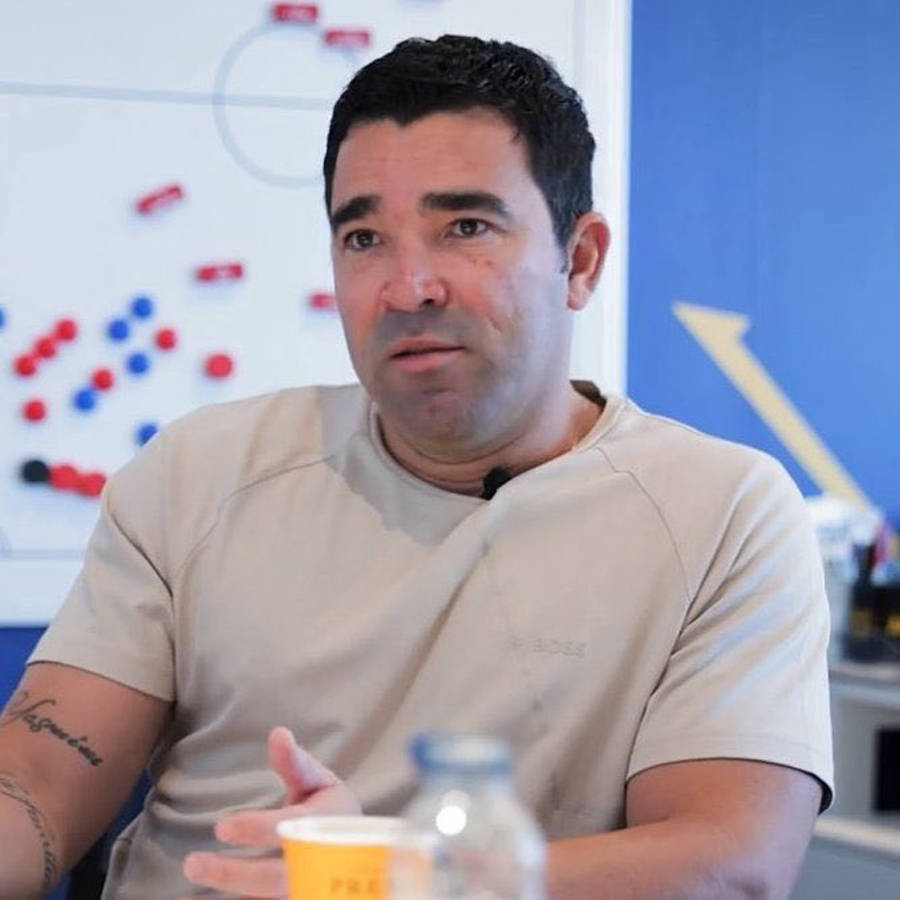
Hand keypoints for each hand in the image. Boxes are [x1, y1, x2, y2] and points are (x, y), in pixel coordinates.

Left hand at [181, 726, 360, 897]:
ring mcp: (303, 891)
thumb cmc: (331, 812)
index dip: (256, 830)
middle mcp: (316, 867)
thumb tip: (277, 733)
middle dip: (232, 874)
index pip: (290, 831)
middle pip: (274, 879)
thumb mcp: (320, 782)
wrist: (358, 856)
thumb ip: (296, 763)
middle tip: (192, 863)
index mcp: (325, 826)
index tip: (221, 828)